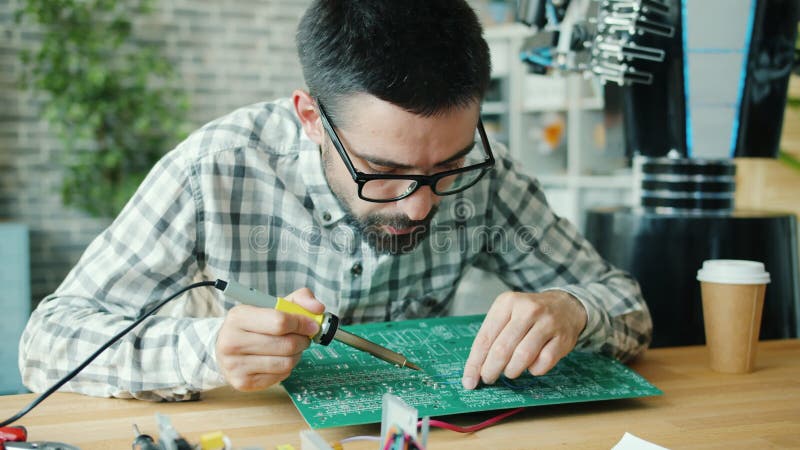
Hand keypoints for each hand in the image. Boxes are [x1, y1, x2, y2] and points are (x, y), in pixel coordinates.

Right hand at [216, 287, 323, 390]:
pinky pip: (280, 375)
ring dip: (297, 354)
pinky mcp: (243, 382)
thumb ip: (299, 300)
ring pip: (286, 362)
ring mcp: (235, 365)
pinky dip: (287, 367)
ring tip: (293, 348)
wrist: (226, 348)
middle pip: (285, 344)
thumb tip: (318, 308)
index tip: (312, 325)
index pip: (280, 321)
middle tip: (305, 337)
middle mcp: (232, 342)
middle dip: (303, 340)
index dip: (302, 323)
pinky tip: (280, 359)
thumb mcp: (272, 305)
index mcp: (238, 317)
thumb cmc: (254, 325)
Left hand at [461, 290, 586, 389]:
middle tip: (488, 379)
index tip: (469, 380)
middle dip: (491, 370)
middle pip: (502, 348)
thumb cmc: (529, 315)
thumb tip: (476, 370)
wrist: (565, 306)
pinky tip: (531, 366)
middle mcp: (527, 310)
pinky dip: (534, 370)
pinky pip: (543, 362)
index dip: (475, 362)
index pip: (485, 338)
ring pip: (523, 356)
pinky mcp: (562, 338)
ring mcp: (547, 323)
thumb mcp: (507, 314)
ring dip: (512, 371)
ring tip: (510, 372)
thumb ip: (492, 338)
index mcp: (507, 303)